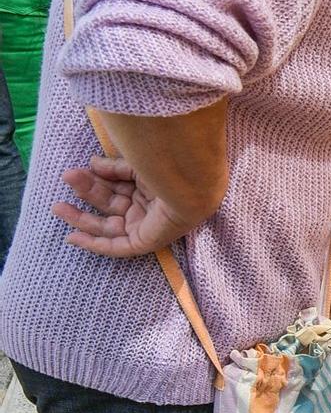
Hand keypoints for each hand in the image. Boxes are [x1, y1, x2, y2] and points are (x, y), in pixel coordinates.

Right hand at [52, 157, 196, 257]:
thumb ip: (115, 168)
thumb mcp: (138, 166)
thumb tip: (92, 164)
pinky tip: (72, 237)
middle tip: (67, 178)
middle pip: (110, 203)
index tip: (77, 170)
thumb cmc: (171, 170)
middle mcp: (149, 208)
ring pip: (108, 226)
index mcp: (150, 188)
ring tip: (57, 207)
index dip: (98, 179)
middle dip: (87, 192)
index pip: (118, 186)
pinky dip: (94, 244)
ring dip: (82, 218)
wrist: (191, 185)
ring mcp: (147, 226)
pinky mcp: (146, 243)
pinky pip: (116, 247)